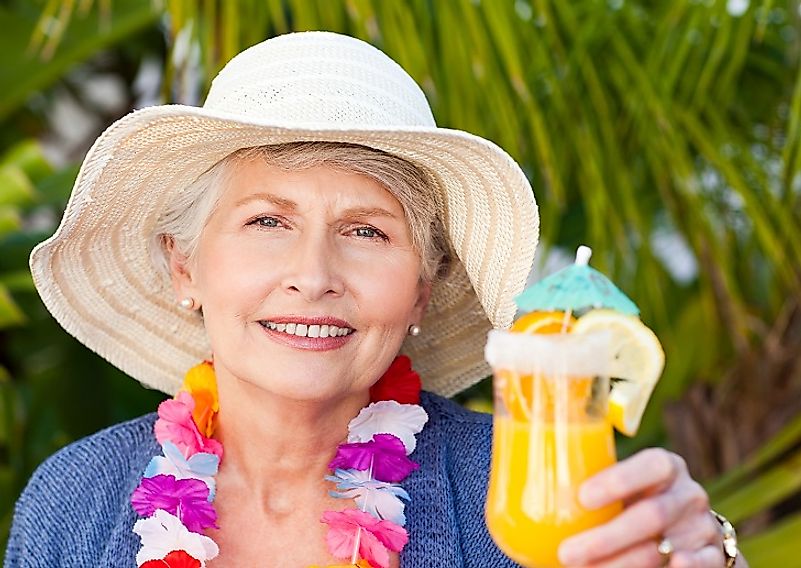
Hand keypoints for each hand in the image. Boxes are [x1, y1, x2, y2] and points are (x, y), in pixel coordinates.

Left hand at [557, 448, 725, 566]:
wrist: (689, 537)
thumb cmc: (637, 504)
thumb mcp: (624, 489)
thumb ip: (593, 489)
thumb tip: (519, 491)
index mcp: (665, 467)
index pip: (651, 465)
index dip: (618, 480)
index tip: (581, 498)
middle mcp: (688, 494)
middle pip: (651, 515)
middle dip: (606, 538)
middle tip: (567, 553)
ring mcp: (704, 528)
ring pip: (664, 549)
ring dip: (620, 564)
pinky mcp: (715, 558)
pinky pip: (700, 566)